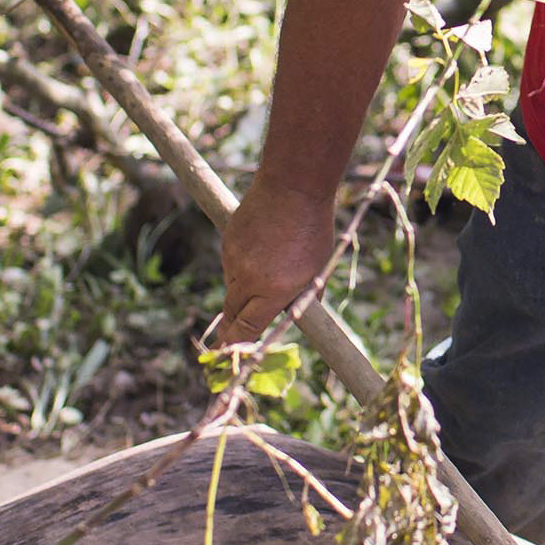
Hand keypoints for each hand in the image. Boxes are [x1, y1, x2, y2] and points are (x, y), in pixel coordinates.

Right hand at [211, 180, 335, 343]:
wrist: (293, 186)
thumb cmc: (313, 229)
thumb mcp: (318, 269)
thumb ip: (305, 297)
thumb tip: (297, 316)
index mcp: (274, 290)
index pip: (247, 329)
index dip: (235, 346)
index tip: (225, 358)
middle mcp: (248, 279)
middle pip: (232, 314)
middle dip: (232, 327)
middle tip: (228, 339)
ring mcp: (233, 259)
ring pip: (231, 287)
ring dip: (242, 291)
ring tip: (267, 271)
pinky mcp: (227, 242)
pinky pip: (230, 265)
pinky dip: (241, 266)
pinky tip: (261, 249)